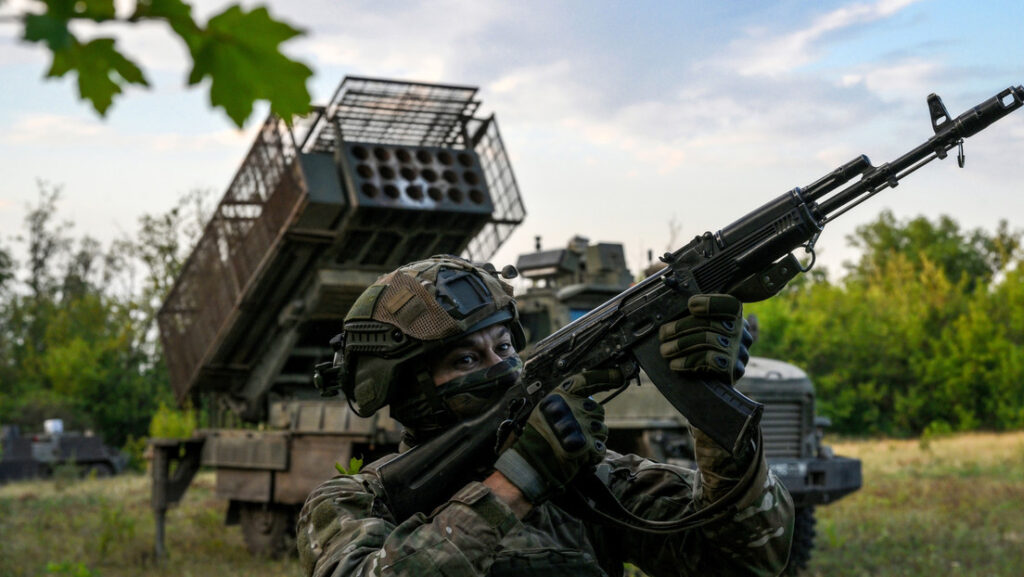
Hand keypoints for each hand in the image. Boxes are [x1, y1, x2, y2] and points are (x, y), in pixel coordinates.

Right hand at [493, 369, 617, 503]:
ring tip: (577, 446)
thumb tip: (586, 401)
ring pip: (601, 430)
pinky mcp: (587, 444)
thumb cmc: (537, 437)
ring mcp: (581, 425)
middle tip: (578, 432)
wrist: (532, 461)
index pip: (586, 380)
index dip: (604, 376)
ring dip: (594, 439)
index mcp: (560, 396)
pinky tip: (580, 456)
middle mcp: (572, 407)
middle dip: (592, 422)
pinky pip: (600, 448)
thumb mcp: (545, 410)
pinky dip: (593, 454)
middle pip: (597, 410)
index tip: (617, 375)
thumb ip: (565, 404)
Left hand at [658, 294, 752, 384]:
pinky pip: (711, 360)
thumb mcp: (698, 330)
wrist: (711, 386)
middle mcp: (741, 332)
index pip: (729, 304)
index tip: (691, 305)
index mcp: (734, 317)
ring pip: (709, 340)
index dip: (711, 302)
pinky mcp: (734, 370)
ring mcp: (740, 351)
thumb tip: (668, 311)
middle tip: (663, 335)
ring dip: (681, 345)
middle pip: (712, 323)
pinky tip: (675, 364)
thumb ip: (692, 318)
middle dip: (682, 327)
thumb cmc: (699, 351)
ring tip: (665, 350)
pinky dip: (689, 361)